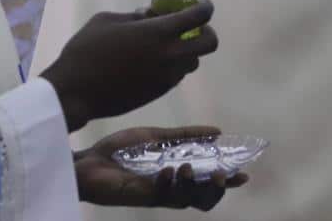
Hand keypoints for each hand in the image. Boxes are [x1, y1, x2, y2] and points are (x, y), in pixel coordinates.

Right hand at [41, 0, 218, 131]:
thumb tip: (149, 15)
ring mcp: (167, 76)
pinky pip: (178, 75)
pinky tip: (155, 62)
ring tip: (169, 46)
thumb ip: (135, 16)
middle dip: (206, 32)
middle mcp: (170, 54)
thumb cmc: (86, 51)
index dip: (205, 7)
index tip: (203, 5)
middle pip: (210, 43)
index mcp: (159, 32)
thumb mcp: (107, 21)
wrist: (74, 92)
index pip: (199, 16)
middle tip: (193, 28)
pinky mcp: (160, 91)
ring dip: (189, 51)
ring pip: (194, 62)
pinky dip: (174, 66)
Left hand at [75, 126, 247, 209]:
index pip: (208, 183)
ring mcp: (158, 195)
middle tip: (221, 175)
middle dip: (217, 189)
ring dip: (192, 183)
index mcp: (177, 175)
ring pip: (188, 200)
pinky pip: (164, 194)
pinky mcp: (143, 196)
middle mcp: (171, 188)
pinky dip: (169, 182)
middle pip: (204, 199)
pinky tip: (167, 170)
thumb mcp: (157, 137)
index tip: (244, 174)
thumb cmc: (119, 151)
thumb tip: (218, 132)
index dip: (228, 181)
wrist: (88, 161)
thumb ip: (186, 136)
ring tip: (186, 167)